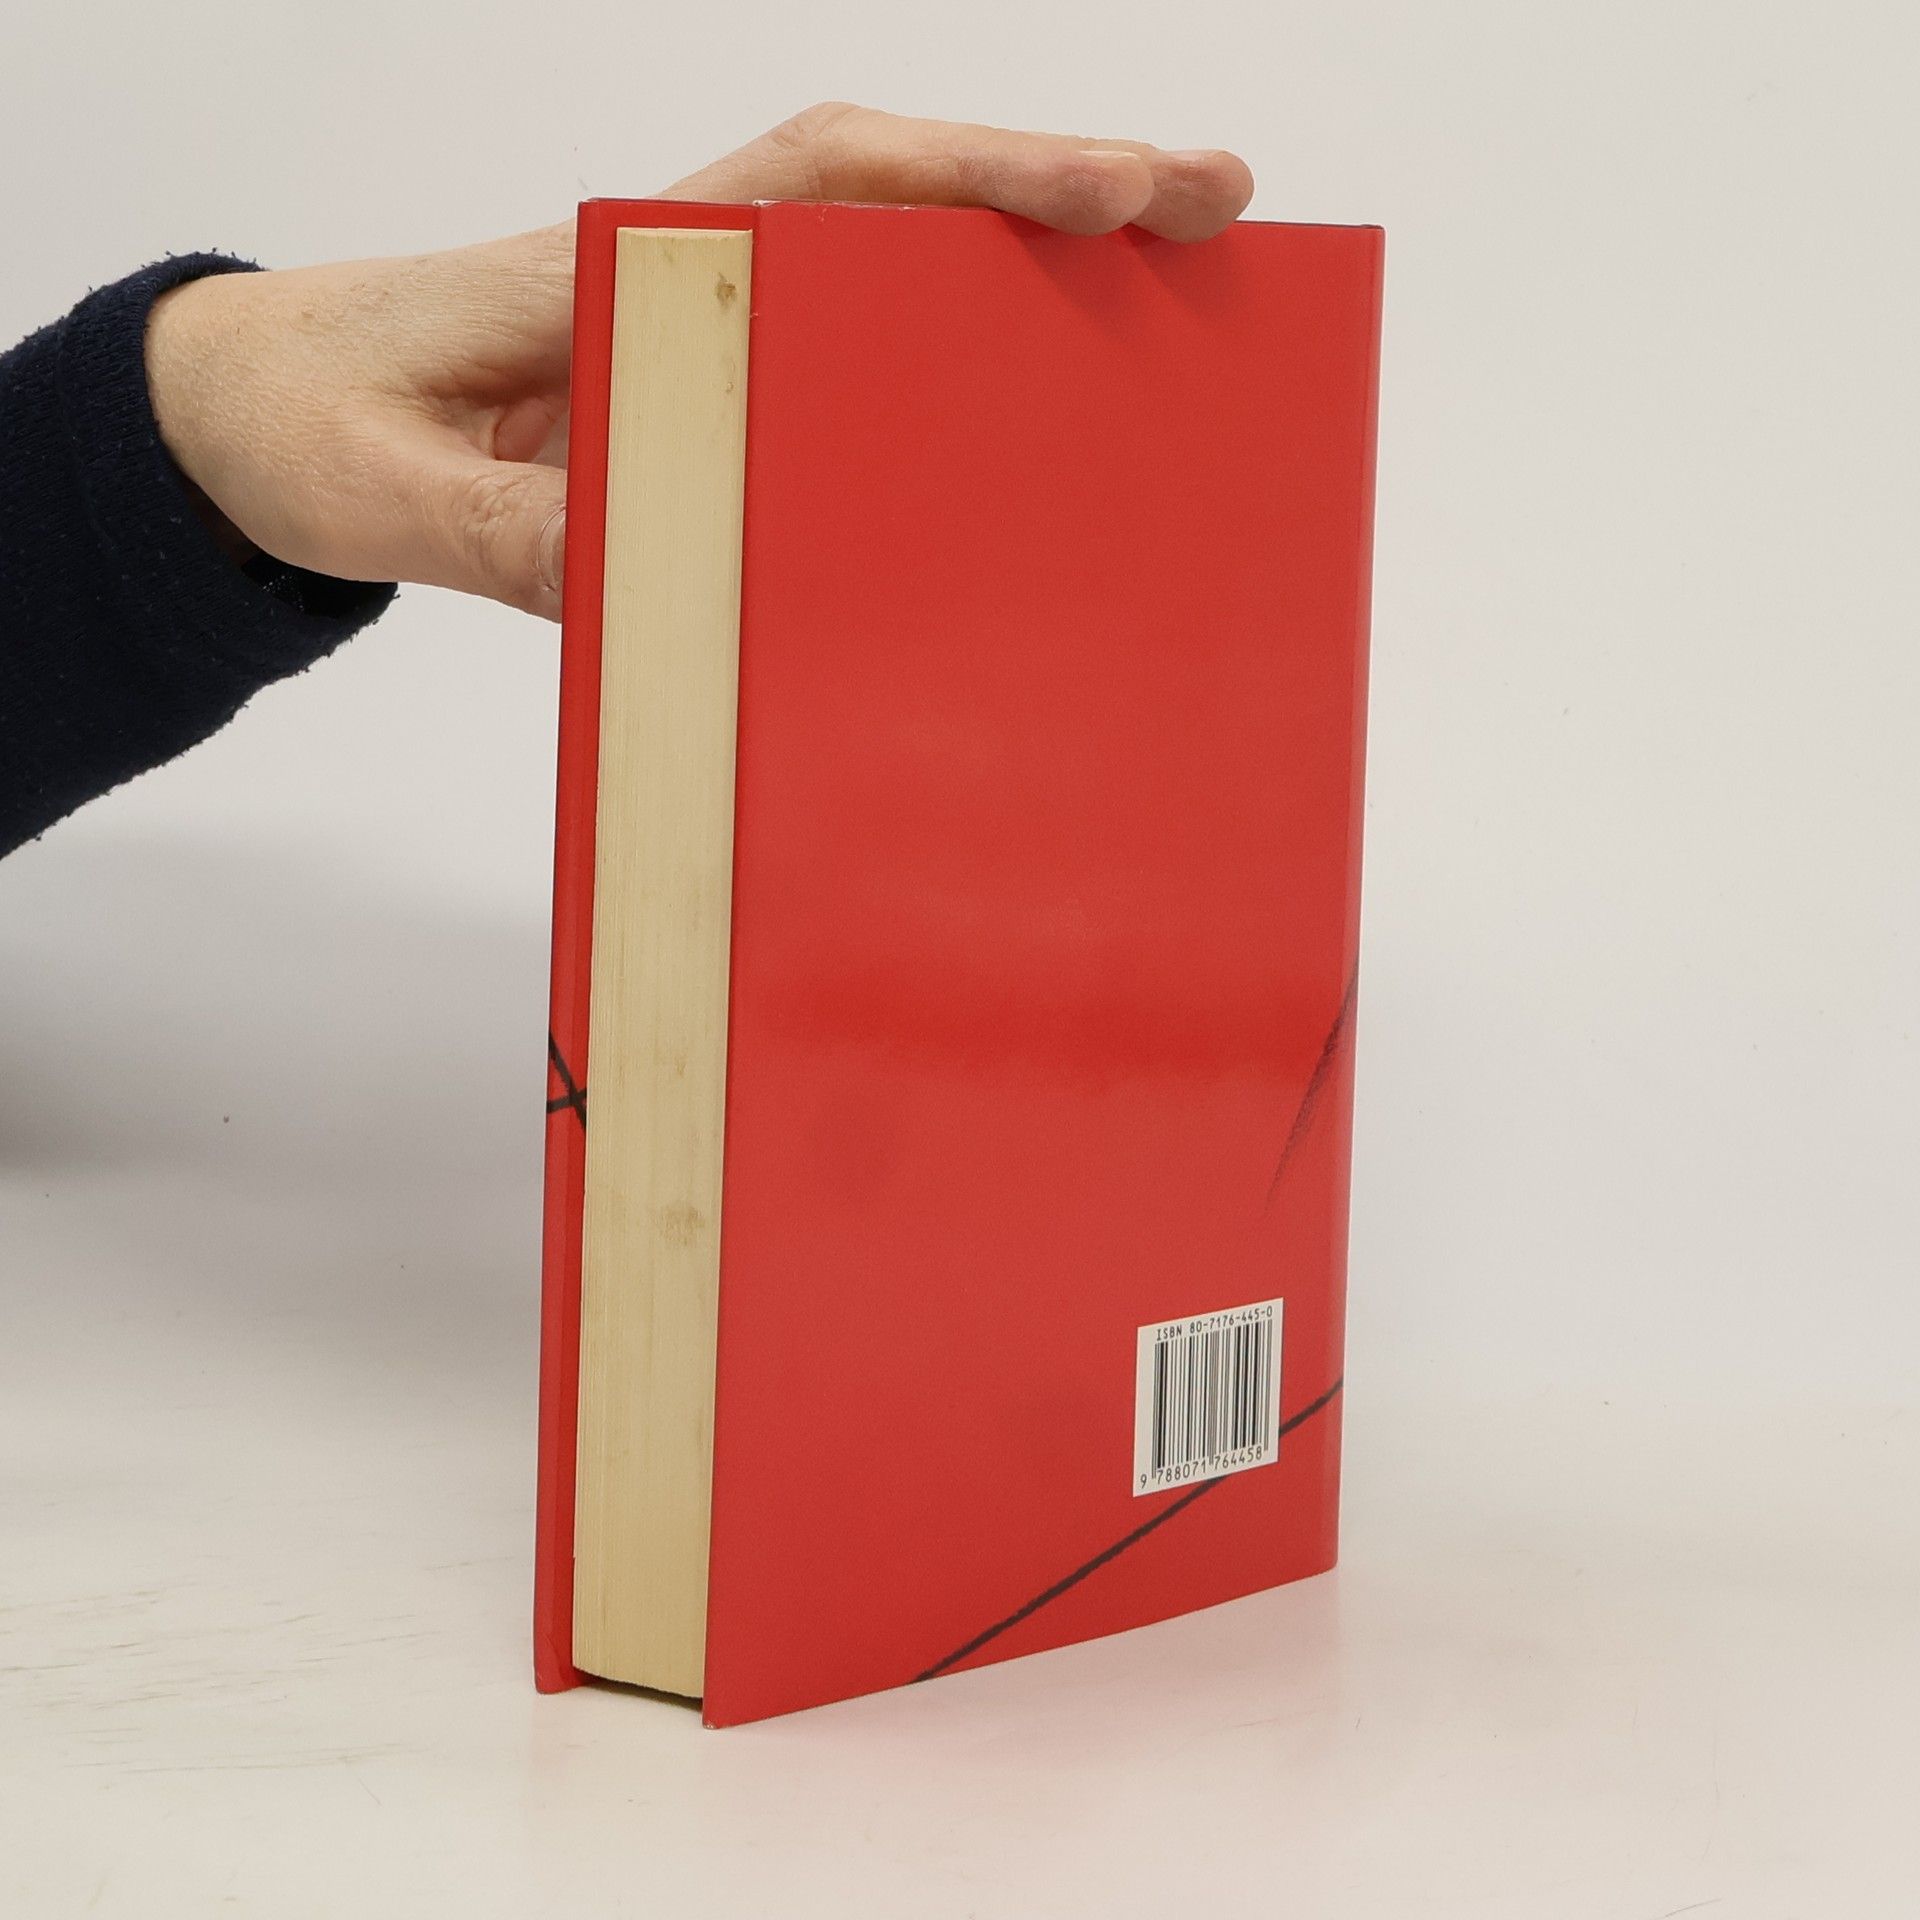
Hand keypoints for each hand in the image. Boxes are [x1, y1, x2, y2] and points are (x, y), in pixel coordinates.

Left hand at [145, 106, 1254, 620]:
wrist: (246, 419)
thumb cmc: (304, 423)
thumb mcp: (383, 490)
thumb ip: (506, 529)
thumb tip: (658, 576)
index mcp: (624, 265)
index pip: (831, 188)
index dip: (983, 179)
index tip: (1117, 191)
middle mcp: (686, 276)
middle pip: (905, 208)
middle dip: (1063, 200)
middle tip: (1223, 218)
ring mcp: (703, 332)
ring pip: (894, 275)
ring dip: (1029, 283)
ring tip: (1178, 308)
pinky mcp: (701, 396)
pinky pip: (846, 366)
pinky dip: (949, 368)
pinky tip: (1026, 416)